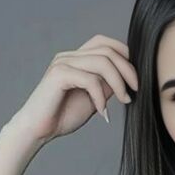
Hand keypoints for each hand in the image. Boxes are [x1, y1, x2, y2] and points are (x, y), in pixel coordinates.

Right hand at [7, 34, 138, 144]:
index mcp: (77, 59)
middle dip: (127, 69)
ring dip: (118, 83)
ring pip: (102, 62)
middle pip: (107, 50)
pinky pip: (90, 79)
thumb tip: (128, 79)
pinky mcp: (59, 75)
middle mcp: (69, 56)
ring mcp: (63, 63)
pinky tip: (102, 112)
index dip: (125, 56)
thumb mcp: (94, 100)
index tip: (136, 80)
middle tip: (136, 90)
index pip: (105, 43)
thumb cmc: (62, 116)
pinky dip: (101, 96)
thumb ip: (107, 86)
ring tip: (124, 100)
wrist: (38, 131)